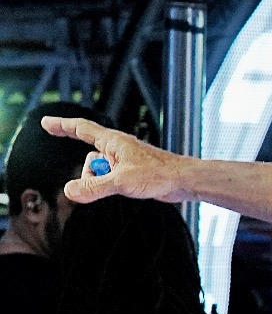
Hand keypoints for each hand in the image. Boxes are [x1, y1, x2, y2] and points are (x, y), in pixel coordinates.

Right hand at [39, 115, 187, 203]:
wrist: (184, 181)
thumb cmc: (159, 175)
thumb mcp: (122, 182)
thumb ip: (94, 187)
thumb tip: (69, 191)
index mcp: (113, 141)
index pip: (81, 129)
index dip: (62, 126)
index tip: (46, 123)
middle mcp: (117, 148)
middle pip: (88, 160)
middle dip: (90, 175)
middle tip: (112, 183)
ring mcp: (124, 160)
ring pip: (99, 172)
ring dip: (104, 183)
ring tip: (127, 185)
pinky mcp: (130, 172)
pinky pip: (109, 179)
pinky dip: (111, 186)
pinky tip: (129, 189)